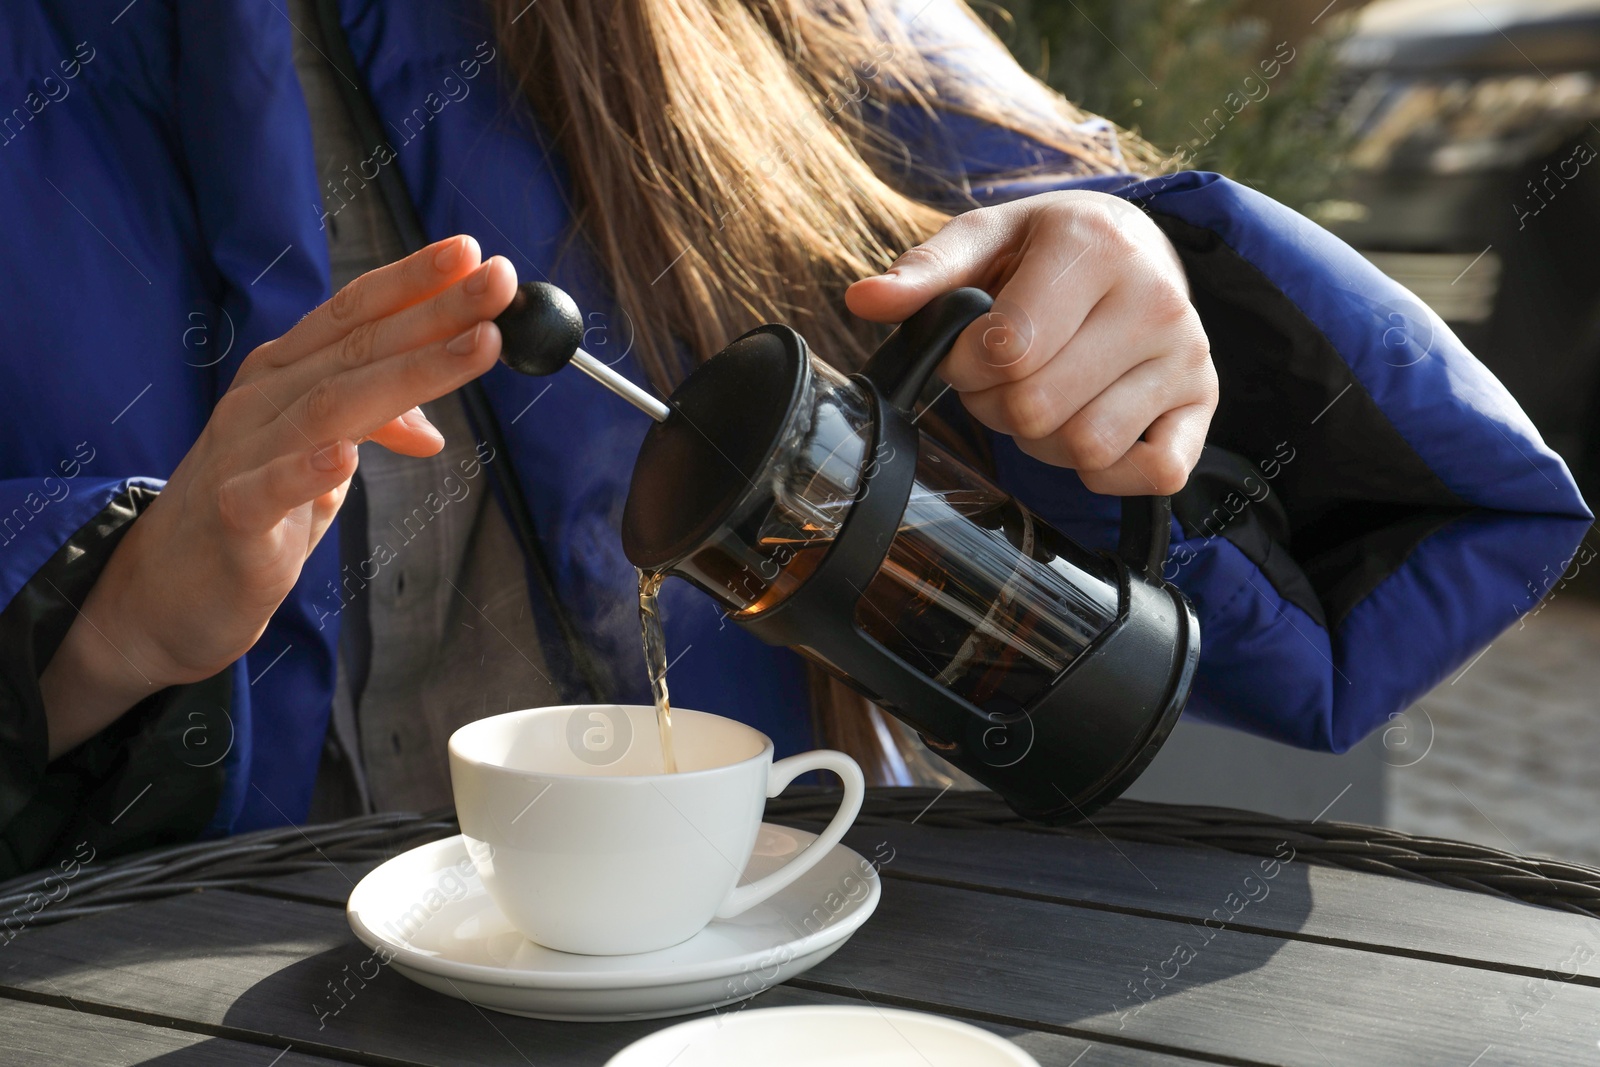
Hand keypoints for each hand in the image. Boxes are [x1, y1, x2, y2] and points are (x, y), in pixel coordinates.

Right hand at [40, 236, 515, 756]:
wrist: (169, 589)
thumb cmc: (253, 513)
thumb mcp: (322, 461)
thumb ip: (369, 427)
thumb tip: (433, 430)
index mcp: (286, 374)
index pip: (356, 313)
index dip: (414, 281)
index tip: (475, 251)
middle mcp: (263, 398)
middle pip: (360, 346)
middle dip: (436, 311)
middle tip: (499, 282)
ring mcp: (243, 453)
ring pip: (333, 404)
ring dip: (412, 372)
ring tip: (477, 345)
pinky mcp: (232, 516)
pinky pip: (268, 488)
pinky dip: (305, 470)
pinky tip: (344, 455)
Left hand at [846, 190, 1215, 495]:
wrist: (1136, 248)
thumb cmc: (1047, 251)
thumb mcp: (986, 239)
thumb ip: (925, 273)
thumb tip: (863, 300)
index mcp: (1094, 245)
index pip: (1005, 349)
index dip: (966, 365)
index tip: (972, 345)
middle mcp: (1155, 298)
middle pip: (1036, 407)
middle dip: (999, 404)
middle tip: (1008, 374)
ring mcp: (1187, 354)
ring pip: (1085, 447)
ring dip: (1045, 439)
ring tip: (1049, 392)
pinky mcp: (1204, 402)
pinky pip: (1155, 474)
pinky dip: (1108, 471)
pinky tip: (1093, 425)